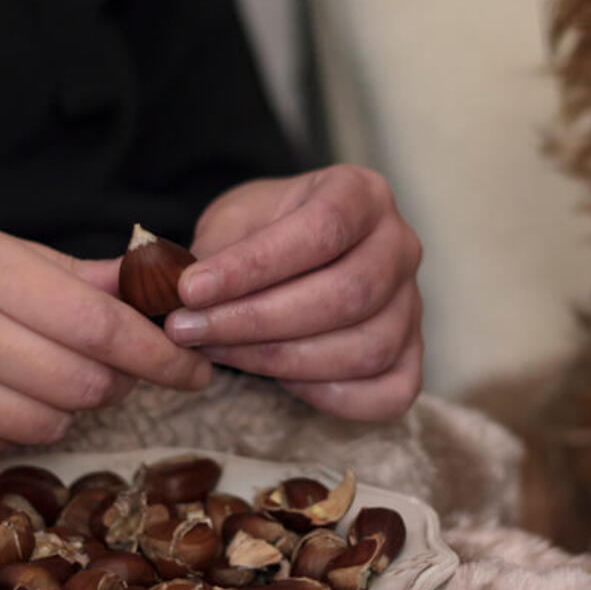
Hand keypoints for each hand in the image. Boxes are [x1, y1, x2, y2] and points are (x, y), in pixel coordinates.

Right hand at [0, 212, 209, 460]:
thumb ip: (61, 272)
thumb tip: (140, 285)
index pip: (98, 326)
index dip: (159, 353)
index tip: (194, 366)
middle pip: (82, 382)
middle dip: (116, 380)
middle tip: (114, 364)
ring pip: (47, 421)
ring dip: (69, 404)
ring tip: (49, 374)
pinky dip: (16, 426)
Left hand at [167, 164, 422, 419]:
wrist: (296, 255)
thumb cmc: (265, 234)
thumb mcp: (235, 220)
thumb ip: (216, 249)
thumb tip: (177, 290)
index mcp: (362, 194)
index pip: (322, 230)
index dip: (255, 266)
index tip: (190, 289)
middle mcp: (400, 246)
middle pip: (346, 294)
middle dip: (257, 321)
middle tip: (188, 331)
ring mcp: (413, 306)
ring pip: (365, 349)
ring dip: (279, 360)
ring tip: (216, 352)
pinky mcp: (411, 357)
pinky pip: (387, 393)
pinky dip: (329, 395)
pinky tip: (278, 379)